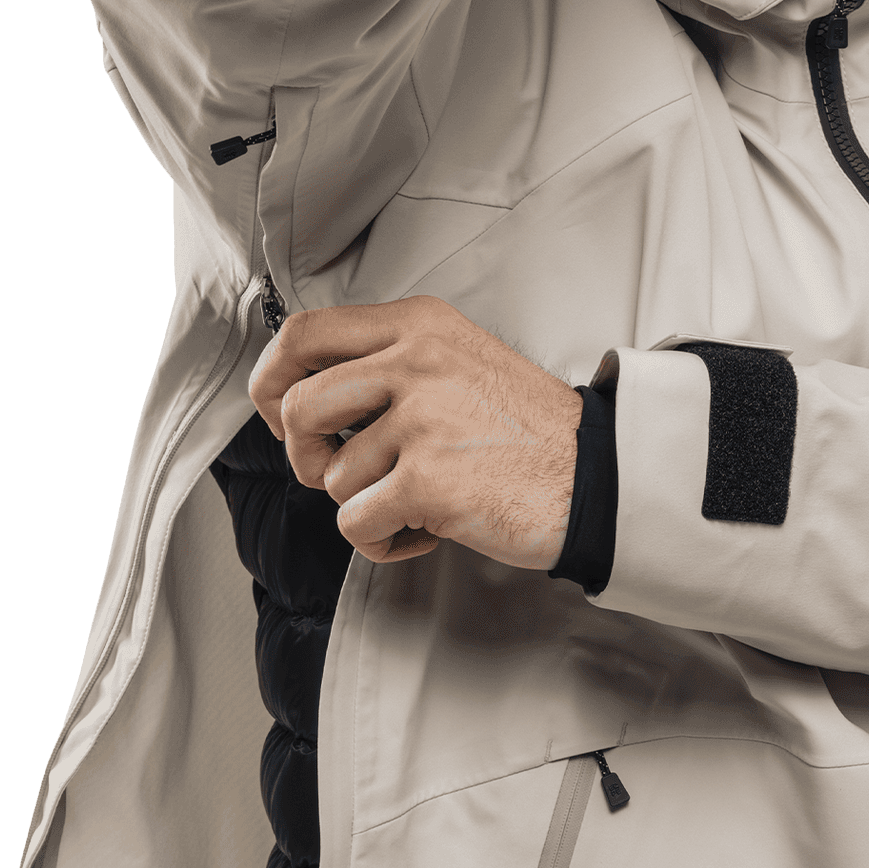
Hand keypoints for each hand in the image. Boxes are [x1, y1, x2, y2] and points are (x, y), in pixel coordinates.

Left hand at [247, 296, 581, 566]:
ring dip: (363, 506)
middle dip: (302, 456)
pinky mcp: (427, 479)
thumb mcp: (460, 361)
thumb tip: (311, 394)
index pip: (303, 334)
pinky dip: (383, 542)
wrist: (595, 476)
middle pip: (299, 406)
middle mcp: (415, 362)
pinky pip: (358, 524)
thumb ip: (392, 363)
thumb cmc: (529, 432)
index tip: (282, 416)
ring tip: (414, 505)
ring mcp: (421, 420)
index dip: (273, 381)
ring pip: (331, 477)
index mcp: (418, 326)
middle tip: (334, 474)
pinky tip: (424, 530)